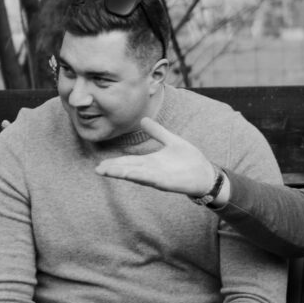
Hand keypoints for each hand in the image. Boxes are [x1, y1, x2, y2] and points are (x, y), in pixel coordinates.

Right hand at [93, 118, 216, 196]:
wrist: (206, 173)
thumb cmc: (190, 160)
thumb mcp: (171, 141)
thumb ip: (157, 132)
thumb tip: (143, 119)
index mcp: (151, 162)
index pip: (129, 162)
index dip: (115, 162)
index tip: (101, 164)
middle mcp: (152, 171)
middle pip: (128, 170)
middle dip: (113, 170)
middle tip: (98, 170)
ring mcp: (158, 178)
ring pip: (136, 175)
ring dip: (121, 173)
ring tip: (106, 172)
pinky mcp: (167, 183)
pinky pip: (151, 179)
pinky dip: (139, 176)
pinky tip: (129, 174)